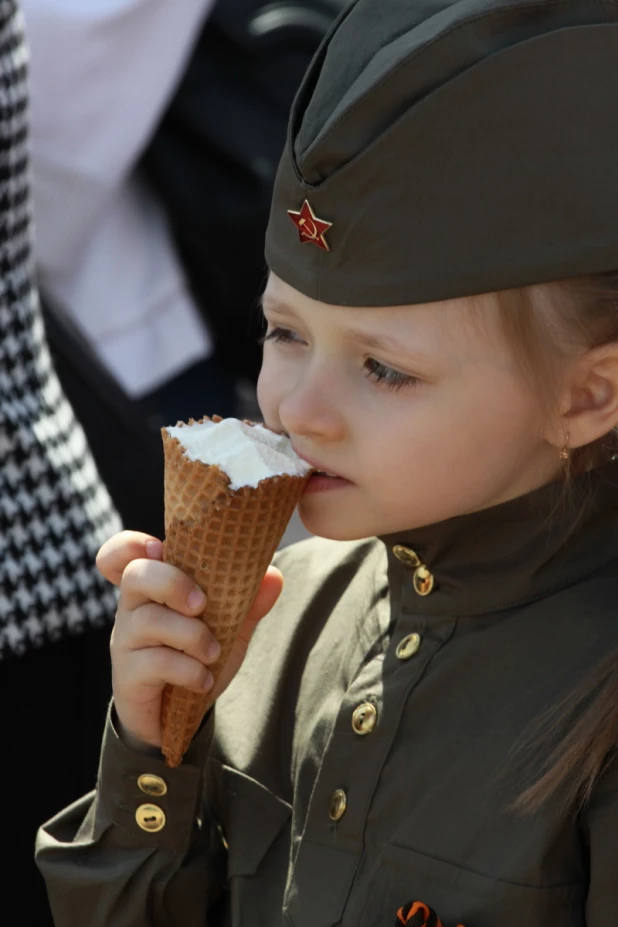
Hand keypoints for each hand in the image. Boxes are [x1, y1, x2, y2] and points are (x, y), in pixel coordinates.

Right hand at [97, 531, 282, 748]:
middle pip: (137, 575)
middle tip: (202, 606)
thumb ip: (248, 602)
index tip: (159, 548)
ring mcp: (126, 640)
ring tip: (214, 652)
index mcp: (154, 587)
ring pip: (150, 620)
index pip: (123, 553)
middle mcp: (133, 607)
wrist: (180, 717)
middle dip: (174, 584)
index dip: (133, 544)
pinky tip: (204, 679)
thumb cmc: (197, 657)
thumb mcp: (229, 628)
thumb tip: (274, 576)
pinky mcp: (127, 674)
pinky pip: (156, 662)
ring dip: (192, 636)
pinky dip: (189, 670)